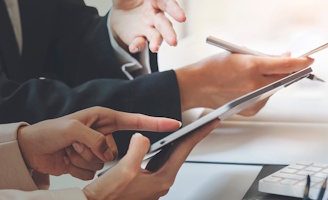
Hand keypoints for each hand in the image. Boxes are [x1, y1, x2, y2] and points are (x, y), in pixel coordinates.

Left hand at [16, 107, 180, 179]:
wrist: (29, 150)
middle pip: (117, 149)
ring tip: (68, 151)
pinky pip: (94, 172)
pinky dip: (79, 169)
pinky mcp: (88, 163)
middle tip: (75, 146)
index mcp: (102, 119)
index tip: (173, 124)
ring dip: (84, 160)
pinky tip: (67, 160)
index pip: (135, 121)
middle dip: (96, 152)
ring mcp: (95, 150)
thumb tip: (107, 153)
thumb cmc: (47, 132)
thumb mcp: (72, 129)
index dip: (155, 123)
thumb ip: (96, 139)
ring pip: (105, 163)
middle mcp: (101, 134)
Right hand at [83, 120, 219, 199]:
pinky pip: (155, 163)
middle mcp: (161, 182)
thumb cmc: (109, 196)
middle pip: (179, 154)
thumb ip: (138, 148)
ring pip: (167, 159)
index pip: (184, 150)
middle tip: (201, 123)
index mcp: (163, 178)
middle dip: (189, 137)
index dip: (197, 134)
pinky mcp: (144, 184)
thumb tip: (143, 137)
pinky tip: (156, 146)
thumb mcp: (125, 168)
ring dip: (174, 144)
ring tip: (183, 130)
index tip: (210, 123)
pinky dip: (159, 152)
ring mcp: (153, 184)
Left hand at [110, 0, 185, 52]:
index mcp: (155, 1)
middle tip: (173, 41)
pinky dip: (137, 45)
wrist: (116, 11)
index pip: (167, 4)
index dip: (175, 11)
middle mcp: (155, 16)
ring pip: (156, 36)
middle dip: (169, 32)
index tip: (182, 18)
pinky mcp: (139, 38)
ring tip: (155, 48)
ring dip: (156, 42)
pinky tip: (134, 47)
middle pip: (165, 24)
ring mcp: (148, 28)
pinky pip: (140, 43)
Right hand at [174, 52, 313, 115]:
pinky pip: (266, 98)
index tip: (309, 60)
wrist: (196, 86)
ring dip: (273, 81)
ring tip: (258, 75)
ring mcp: (253, 100)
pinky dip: (264, 91)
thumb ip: (265, 57)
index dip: (301, 62)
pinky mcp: (251, 109)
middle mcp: (254, 85)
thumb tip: (285, 58)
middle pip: (283, 79)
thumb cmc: (214, 68)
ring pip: (275, 89)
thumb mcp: (240, 54)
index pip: (285, 66)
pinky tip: (251, 86)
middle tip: (294, 66)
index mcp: (252, 67)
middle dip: (289, 71)